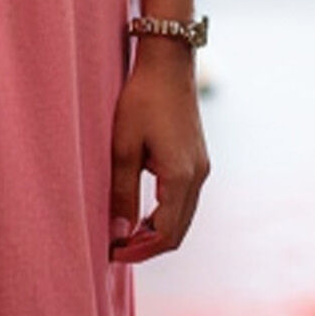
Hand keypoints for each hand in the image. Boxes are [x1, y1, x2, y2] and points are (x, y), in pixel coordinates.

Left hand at [109, 43, 208, 261]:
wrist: (168, 63)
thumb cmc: (142, 99)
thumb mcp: (124, 147)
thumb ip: (123, 192)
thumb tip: (120, 231)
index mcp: (180, 176)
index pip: (164, 234)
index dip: (138, 250)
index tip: (112, 252)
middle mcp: (198, 176)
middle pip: (177, 232)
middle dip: (148, 247)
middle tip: (116, 247)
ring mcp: (202, 167)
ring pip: (183, 218)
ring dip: (157, 232)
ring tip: (125, 232)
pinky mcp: (199, 160)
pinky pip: (185, 201)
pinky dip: (165, 215)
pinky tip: (143, 212)